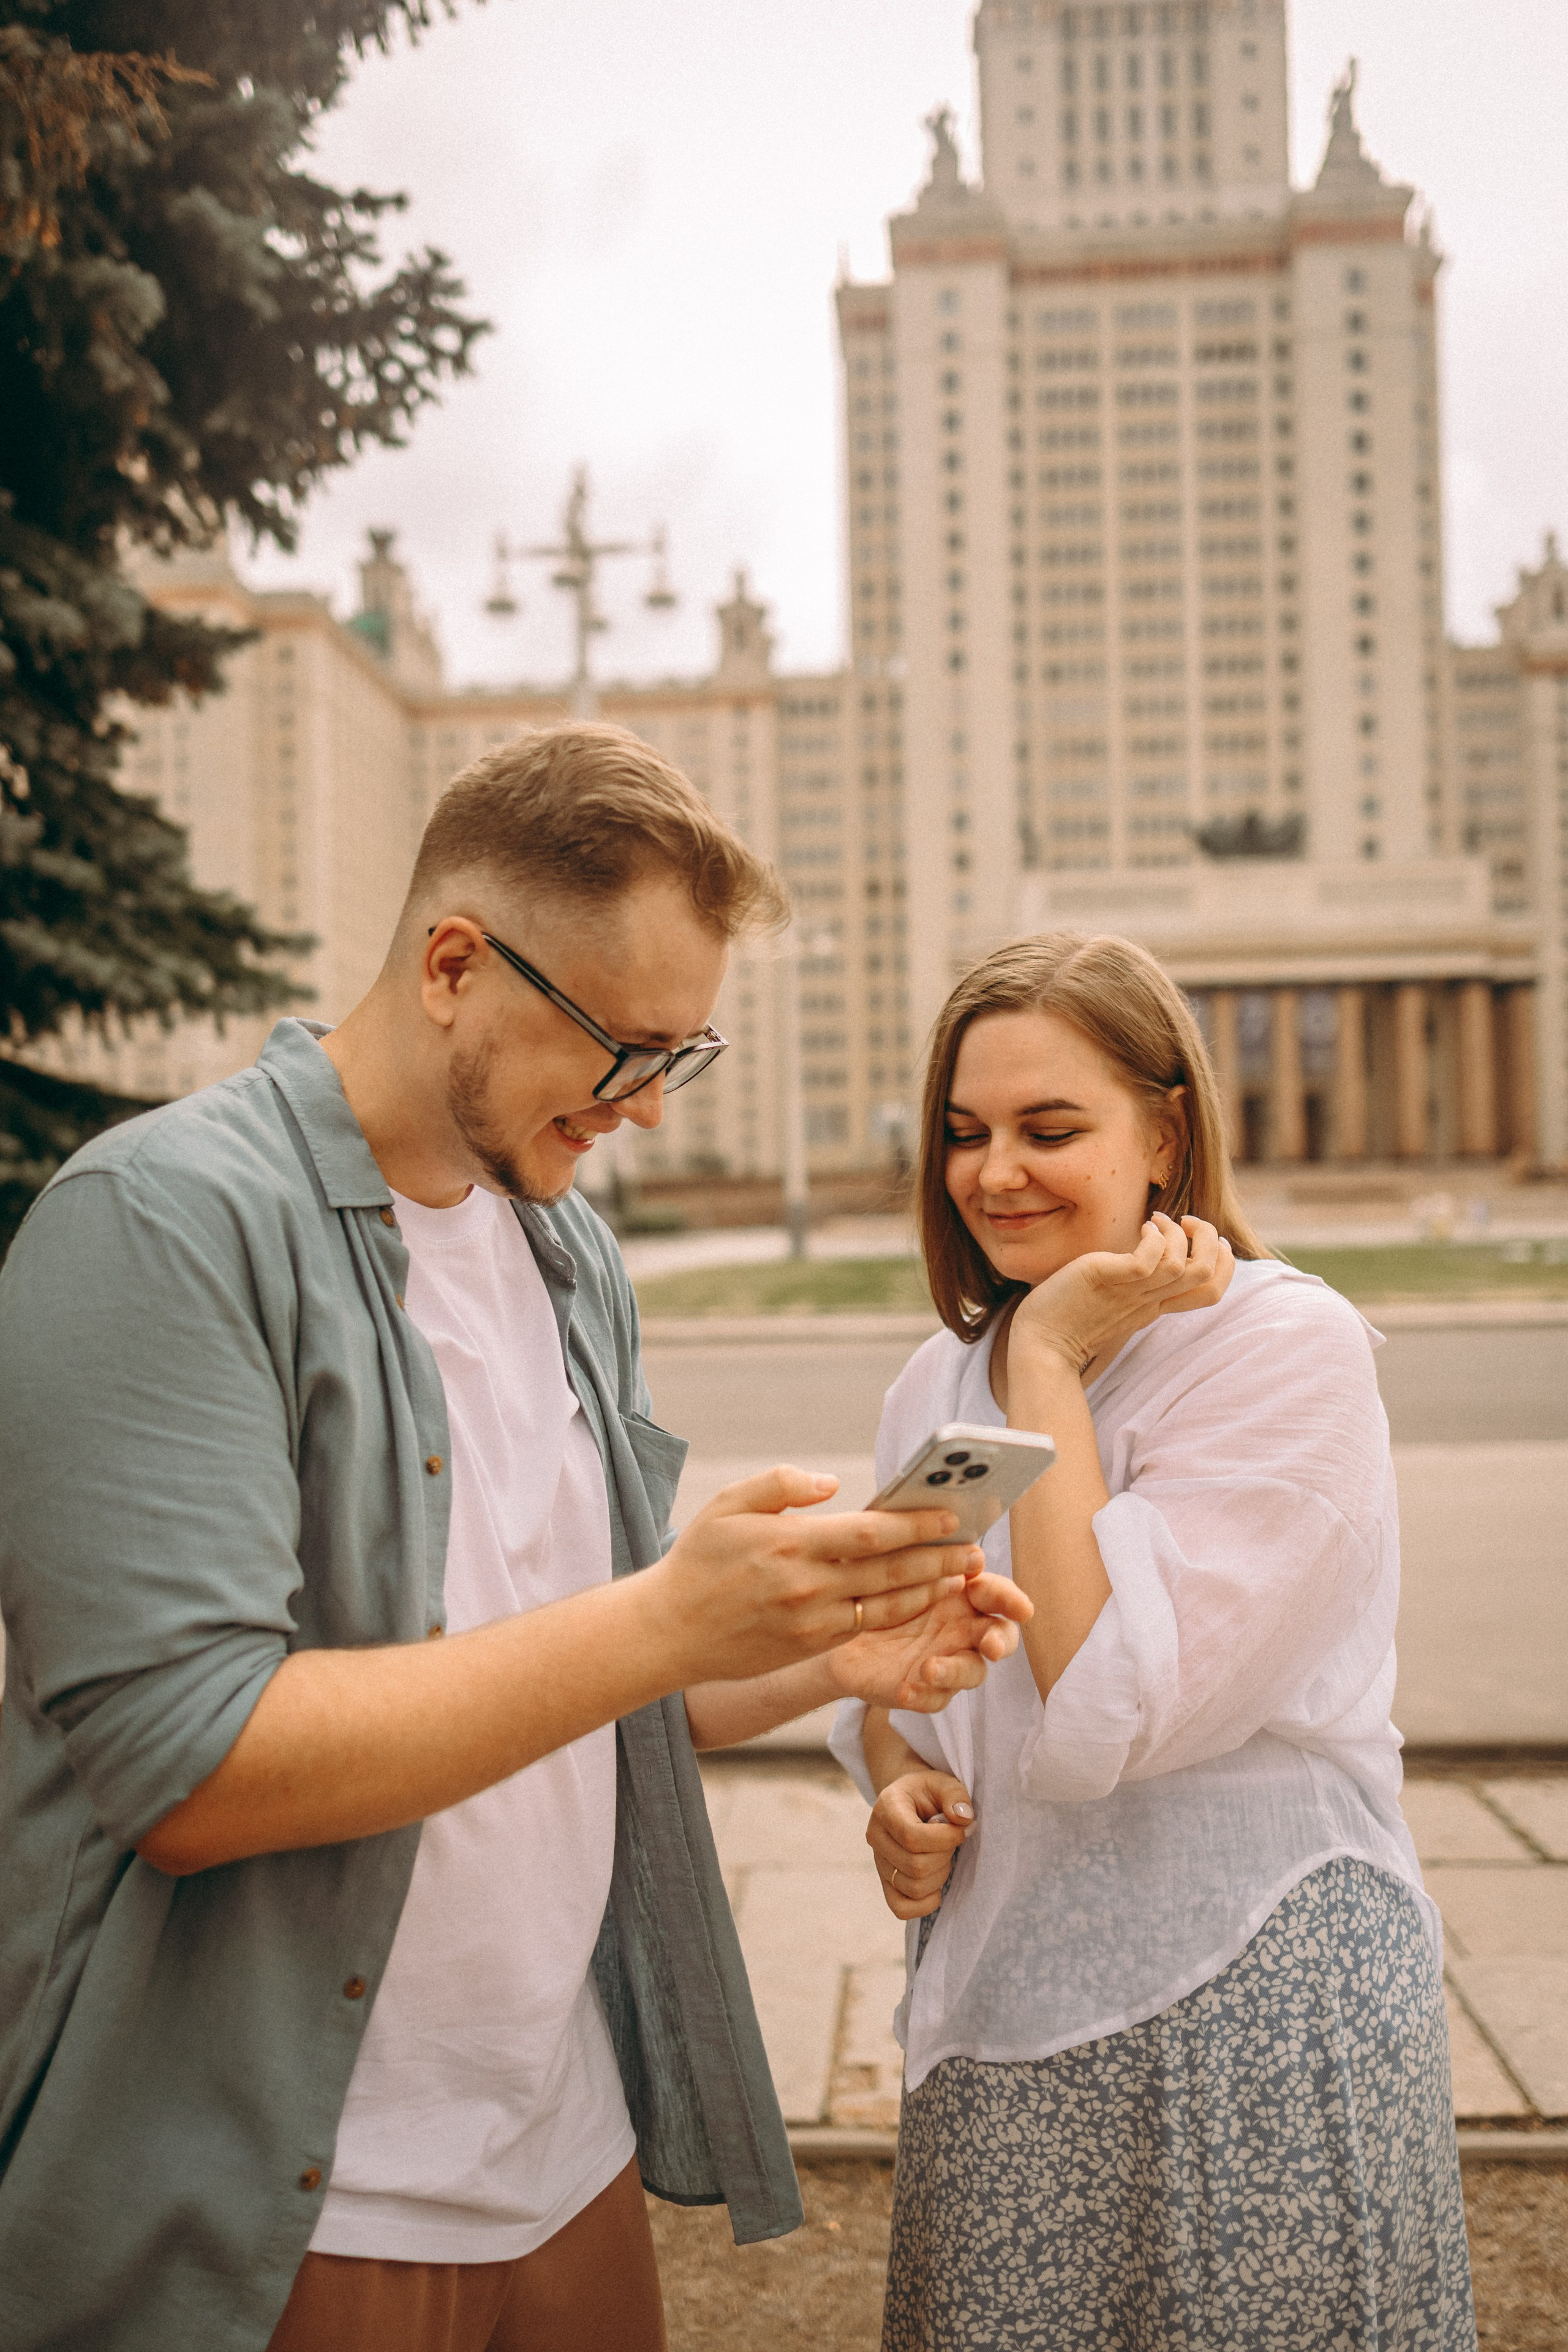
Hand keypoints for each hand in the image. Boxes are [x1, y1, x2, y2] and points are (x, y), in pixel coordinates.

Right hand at [656, 1465, 984, 1686]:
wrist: (669, 1632)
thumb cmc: (699, 1559)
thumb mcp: (729, 1504)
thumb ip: (781, 1485)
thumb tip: (831, 1483)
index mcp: (790, 1544)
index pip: (871, 1534)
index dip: (917, 1524)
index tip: (951, 1514)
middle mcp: (807, 1587)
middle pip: (890, 1572)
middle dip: (939, 1559)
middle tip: (976, 1546)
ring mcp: (811, 1622)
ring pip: (886, 1605)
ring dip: (929, 1590)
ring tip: (960, 1575)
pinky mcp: (810, 1647)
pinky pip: (866, 1626)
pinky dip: (899, 1613)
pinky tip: (920, 1599)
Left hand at [826, 1572, 1032, 1712]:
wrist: (841, 1623)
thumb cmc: (875, 1587)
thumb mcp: (894, 1566)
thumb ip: (925, 1557)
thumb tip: (959, 1546)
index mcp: (963, 1594)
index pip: (997, 1595)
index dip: (1009, 1600)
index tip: (1020, 1608)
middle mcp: (962, 1629)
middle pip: (999, 1637)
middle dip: (1000, 1641)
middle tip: (990, 1645)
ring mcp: (947, 1660)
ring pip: (971, 1672)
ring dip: (955, 1671)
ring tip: (928, 1668)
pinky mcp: (925, 1690)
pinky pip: (934, 1699)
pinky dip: (923, 1696)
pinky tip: (906, 1690)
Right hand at [867, 1768, 974, 1919]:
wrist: (910, 1801)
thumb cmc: (928, 1792)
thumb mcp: (943, 1782)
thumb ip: (955, 1795)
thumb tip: (964, 1818)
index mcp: (886, 1808)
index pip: (912, 1837)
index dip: (945, 1839)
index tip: (962, 1829)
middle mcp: (876, 1837)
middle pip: (915, 1866)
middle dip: (944, 1856)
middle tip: (951, 1841)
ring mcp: (879, 1863)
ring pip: (912, 1888)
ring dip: (939, 1876)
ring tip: (942, 1856)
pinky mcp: (886, 1883)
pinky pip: (901, 1908)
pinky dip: (925, 1903)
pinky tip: (937, 1883)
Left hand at [1011, 1211, 1233, 1377]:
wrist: (1039, 1345)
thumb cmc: (1069, 1318)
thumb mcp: (1115, 1299)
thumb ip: (1136, 1283)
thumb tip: (1149, 1255)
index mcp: (1155, 1307)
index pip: (1211, 1291)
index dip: (1223, 1263)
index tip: (1212, 1240)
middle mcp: (1149, 1301)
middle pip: (1205, 1274)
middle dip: (1208, 1239)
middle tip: (1186, 1222)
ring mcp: (1130, 1292)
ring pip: (1183, 1266)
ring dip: (1177, 1234)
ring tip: (1154, 1220)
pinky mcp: (1107, 1279)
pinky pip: (1147, 1260)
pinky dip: (1153, 1239)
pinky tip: (1141, 1228)